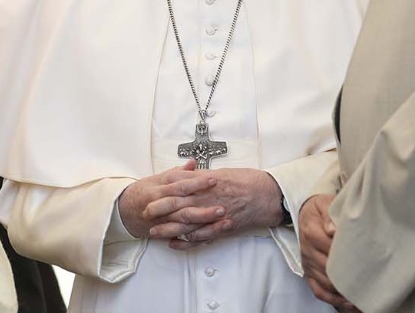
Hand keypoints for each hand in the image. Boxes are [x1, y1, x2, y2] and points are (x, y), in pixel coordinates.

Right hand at [118, 160, 221, 238]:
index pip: (180, 183)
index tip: (214, 180)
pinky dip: (192, 235)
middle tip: (221, 205)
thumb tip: (193, 163)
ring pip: (183, 221)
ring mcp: (161, 219)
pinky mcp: (162, 231)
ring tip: (219, 219)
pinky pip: (179, 235)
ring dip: (202, 221)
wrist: (122, 211)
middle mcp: (160, 203)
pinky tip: (208, 234)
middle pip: (183, 204)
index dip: (197, 182)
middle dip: (203, 205)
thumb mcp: (157, 178)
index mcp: (160, 187)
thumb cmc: (142, 193)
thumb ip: (177, 172)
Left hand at [152, 168, 282, 248]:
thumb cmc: (249, 181)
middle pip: (179, 204)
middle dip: (160, 209)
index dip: (163, 190)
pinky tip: (175, 243)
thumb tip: (189, 175)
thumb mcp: (224, 172)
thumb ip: (204, 176)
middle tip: (145, 212)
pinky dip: (187, 241)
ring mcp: (216, 214)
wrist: (269, 195)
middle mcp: (210, 198)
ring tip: (154, 231)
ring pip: (187, 223)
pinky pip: (202, 236)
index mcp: (209, 182)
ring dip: (169, 228)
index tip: (150, 193)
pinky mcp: (223, 228)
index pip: (180, 186)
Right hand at [299, 194, 355, 309]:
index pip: (329, 248)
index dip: (348, 255)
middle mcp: (308, 250)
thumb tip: (333, 229)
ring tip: (363, 297)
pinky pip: (318, 290)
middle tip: (371, 282)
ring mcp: (308, 263)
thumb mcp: (324, 204)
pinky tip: (348, 303)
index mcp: (311, 232)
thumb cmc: (319, 209)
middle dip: (349, 277)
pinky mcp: (308, 272)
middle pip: (329, 269)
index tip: (366, 260)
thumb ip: (329, 215)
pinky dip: (333, 299)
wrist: (305, 213)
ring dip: (343, 292)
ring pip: (325, 283)